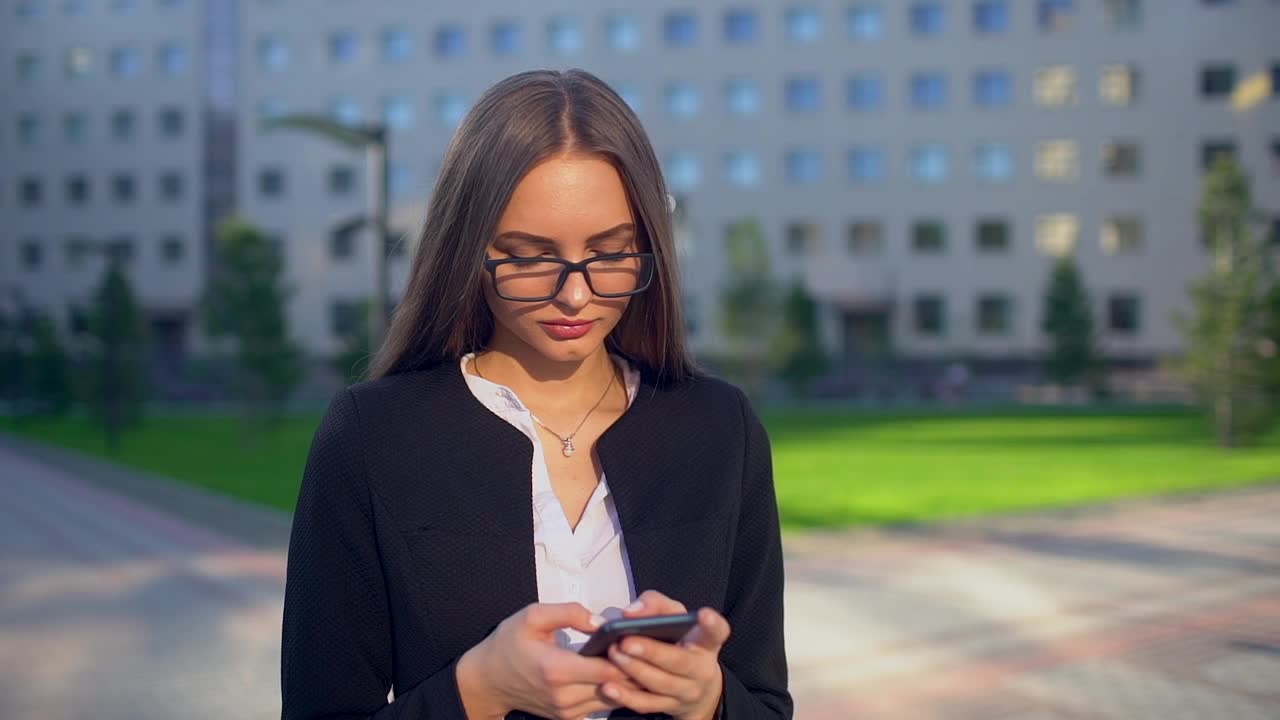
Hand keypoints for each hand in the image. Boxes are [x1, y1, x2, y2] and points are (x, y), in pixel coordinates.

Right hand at [456, 602, 639, 719]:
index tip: (637, 639)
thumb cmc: (508, 645)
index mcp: (557, 670)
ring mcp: (567, 711)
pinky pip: (600, 706)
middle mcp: (564, 696)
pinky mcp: (568, 717)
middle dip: (634, 668)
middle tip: (646, 647)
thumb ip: (569, 612)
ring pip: (612, 699)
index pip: (608, 669)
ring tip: (637, 658)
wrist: (488, 680)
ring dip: (626, 681)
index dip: (627, 655)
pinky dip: (613, 690)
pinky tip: (618, 672)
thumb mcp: (532, 616)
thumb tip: (600, 621)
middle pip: (616, 687)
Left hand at [601, 590, 729, 719]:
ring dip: (634, 670)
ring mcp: (687, 692)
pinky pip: (646, 703)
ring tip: (613, 654)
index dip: (712, 624)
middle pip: (679, 661)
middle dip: (651, 651)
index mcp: (706, 642)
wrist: (693, 685)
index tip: (703, 614)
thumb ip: (655, 605)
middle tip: (626, 641)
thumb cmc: (679, 642)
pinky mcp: (670, 707)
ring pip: (660, 683)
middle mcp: (702, 669)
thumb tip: (631, 612)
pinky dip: (626, 696)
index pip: (717, 632)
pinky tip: (608, 686)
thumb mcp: (674, 618)